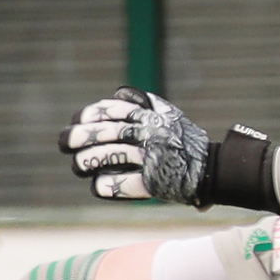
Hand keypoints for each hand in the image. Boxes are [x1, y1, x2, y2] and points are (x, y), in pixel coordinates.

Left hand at [60, 88, 279, 210]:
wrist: (215, 169)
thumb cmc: (186, 143)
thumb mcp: (169, 114)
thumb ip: (145, 103)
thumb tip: (118, 92)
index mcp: (152, 117)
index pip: (114, 109)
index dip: (90, 114)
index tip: (77, 119)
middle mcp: (150, 135)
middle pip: (106, 132)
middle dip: (80, 136)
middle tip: (64, 142)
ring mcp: (152, 159)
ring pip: (109, 157)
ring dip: (88, 161)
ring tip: (78, 166)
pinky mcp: (154, 183)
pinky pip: (122, 186)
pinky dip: (106, 187)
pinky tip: (97, 186)